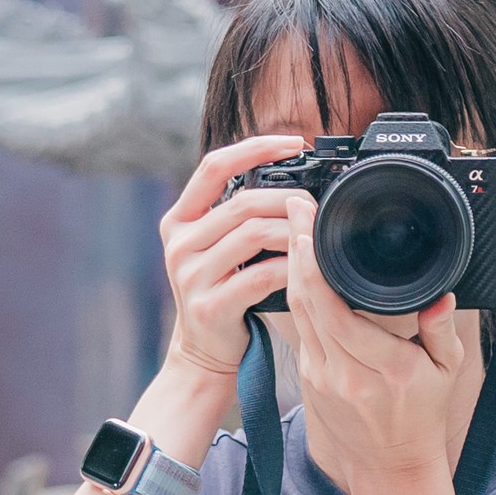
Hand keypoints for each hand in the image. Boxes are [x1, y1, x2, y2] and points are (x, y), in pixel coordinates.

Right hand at [158, 134, 310, 379]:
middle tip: (316, 206)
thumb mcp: (216, 247)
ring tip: (314, 236)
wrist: (204, 351)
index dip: (255, 148)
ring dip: (293, 233)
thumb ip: (236, 215)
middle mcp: (179, 244)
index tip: (294, 143)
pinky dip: (289, 268)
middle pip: (242, 202)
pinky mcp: (209, 306)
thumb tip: (292, 182)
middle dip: (287, 200)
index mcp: (179, 220)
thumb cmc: (222, 291)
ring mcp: (190, 276)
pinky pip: (260, 276)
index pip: (213, 166)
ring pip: (254, 235)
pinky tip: (304, 268)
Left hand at [285, 196, 464, 489]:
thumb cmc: (422, 417)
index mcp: (383, 368)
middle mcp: (344, 372)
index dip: (314, 264)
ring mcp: (320, 375)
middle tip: (294, 205)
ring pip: (295, 310)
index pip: (335, 308)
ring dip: (290, 266)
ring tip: (293, 225)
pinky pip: (298, 325)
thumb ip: (442, 332)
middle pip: (306, 300)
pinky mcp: (308, 377)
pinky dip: (294, 291)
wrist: (390, 467)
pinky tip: (295, 264)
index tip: (311, 223)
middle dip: (296, 249)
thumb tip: (442, 296)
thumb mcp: (447, 373)